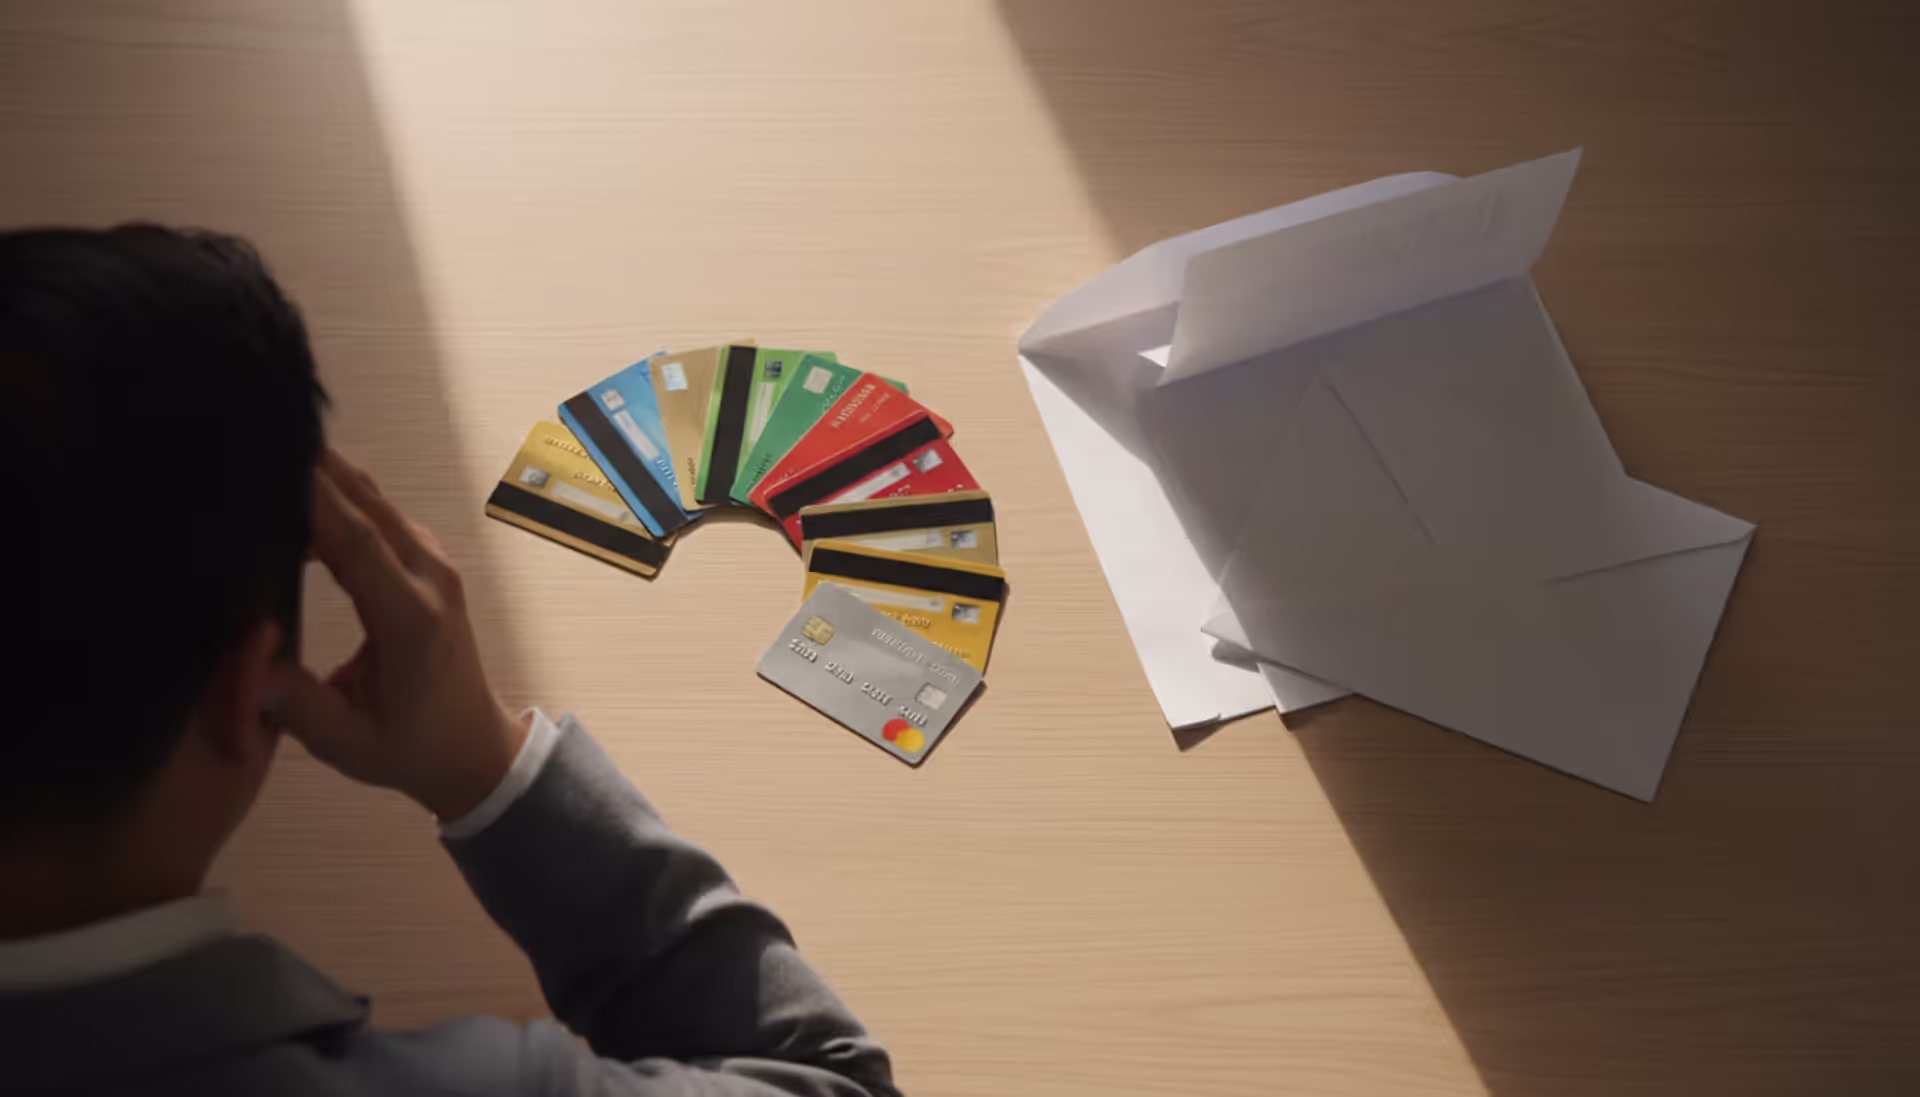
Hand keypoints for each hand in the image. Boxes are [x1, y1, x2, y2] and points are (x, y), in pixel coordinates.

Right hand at [270, 449, 526, 820]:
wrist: (475, 747)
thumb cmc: (412, 748)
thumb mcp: (349, 743)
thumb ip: (299, 706)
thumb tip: (250, 669)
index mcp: (411, 618)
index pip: (354, 540)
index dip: (312, 495)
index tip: (267, 456)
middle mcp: (429, 579)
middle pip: (365, 503)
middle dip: (312, 465)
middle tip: (252, 432)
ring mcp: (434, 565)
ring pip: (373, 502)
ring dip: (323, 477)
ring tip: (262, 453)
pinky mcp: (429, 564)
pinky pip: (380, 517)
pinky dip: (339, 499)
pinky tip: (292, 497)